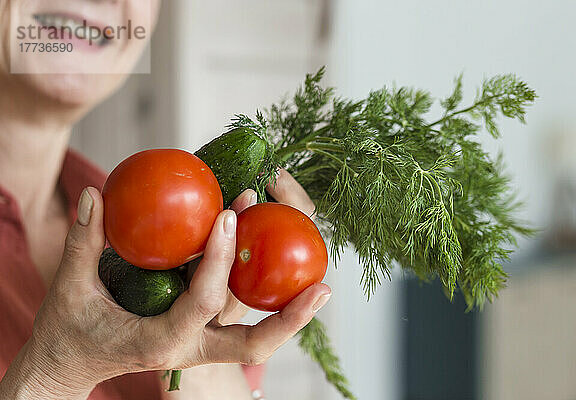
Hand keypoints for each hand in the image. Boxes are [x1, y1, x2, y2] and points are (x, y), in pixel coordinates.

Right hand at [1, 186, 330, 399]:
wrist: (70, 367)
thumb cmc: (69, 333)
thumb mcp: (70, 289)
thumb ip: (82, 242)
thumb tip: (95, 194)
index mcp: (160, 340)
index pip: (200, 300)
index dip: (216, 257)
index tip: (228, 214)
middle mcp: (189, 349)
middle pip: (253, 346)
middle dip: (290, 319)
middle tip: (322, 288)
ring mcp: (200, 349)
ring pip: (256, 343)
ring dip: (289, 315)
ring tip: (321, 287)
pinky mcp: (202, 339)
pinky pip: (243, 328)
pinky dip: (267, 308)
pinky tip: (283, 277)